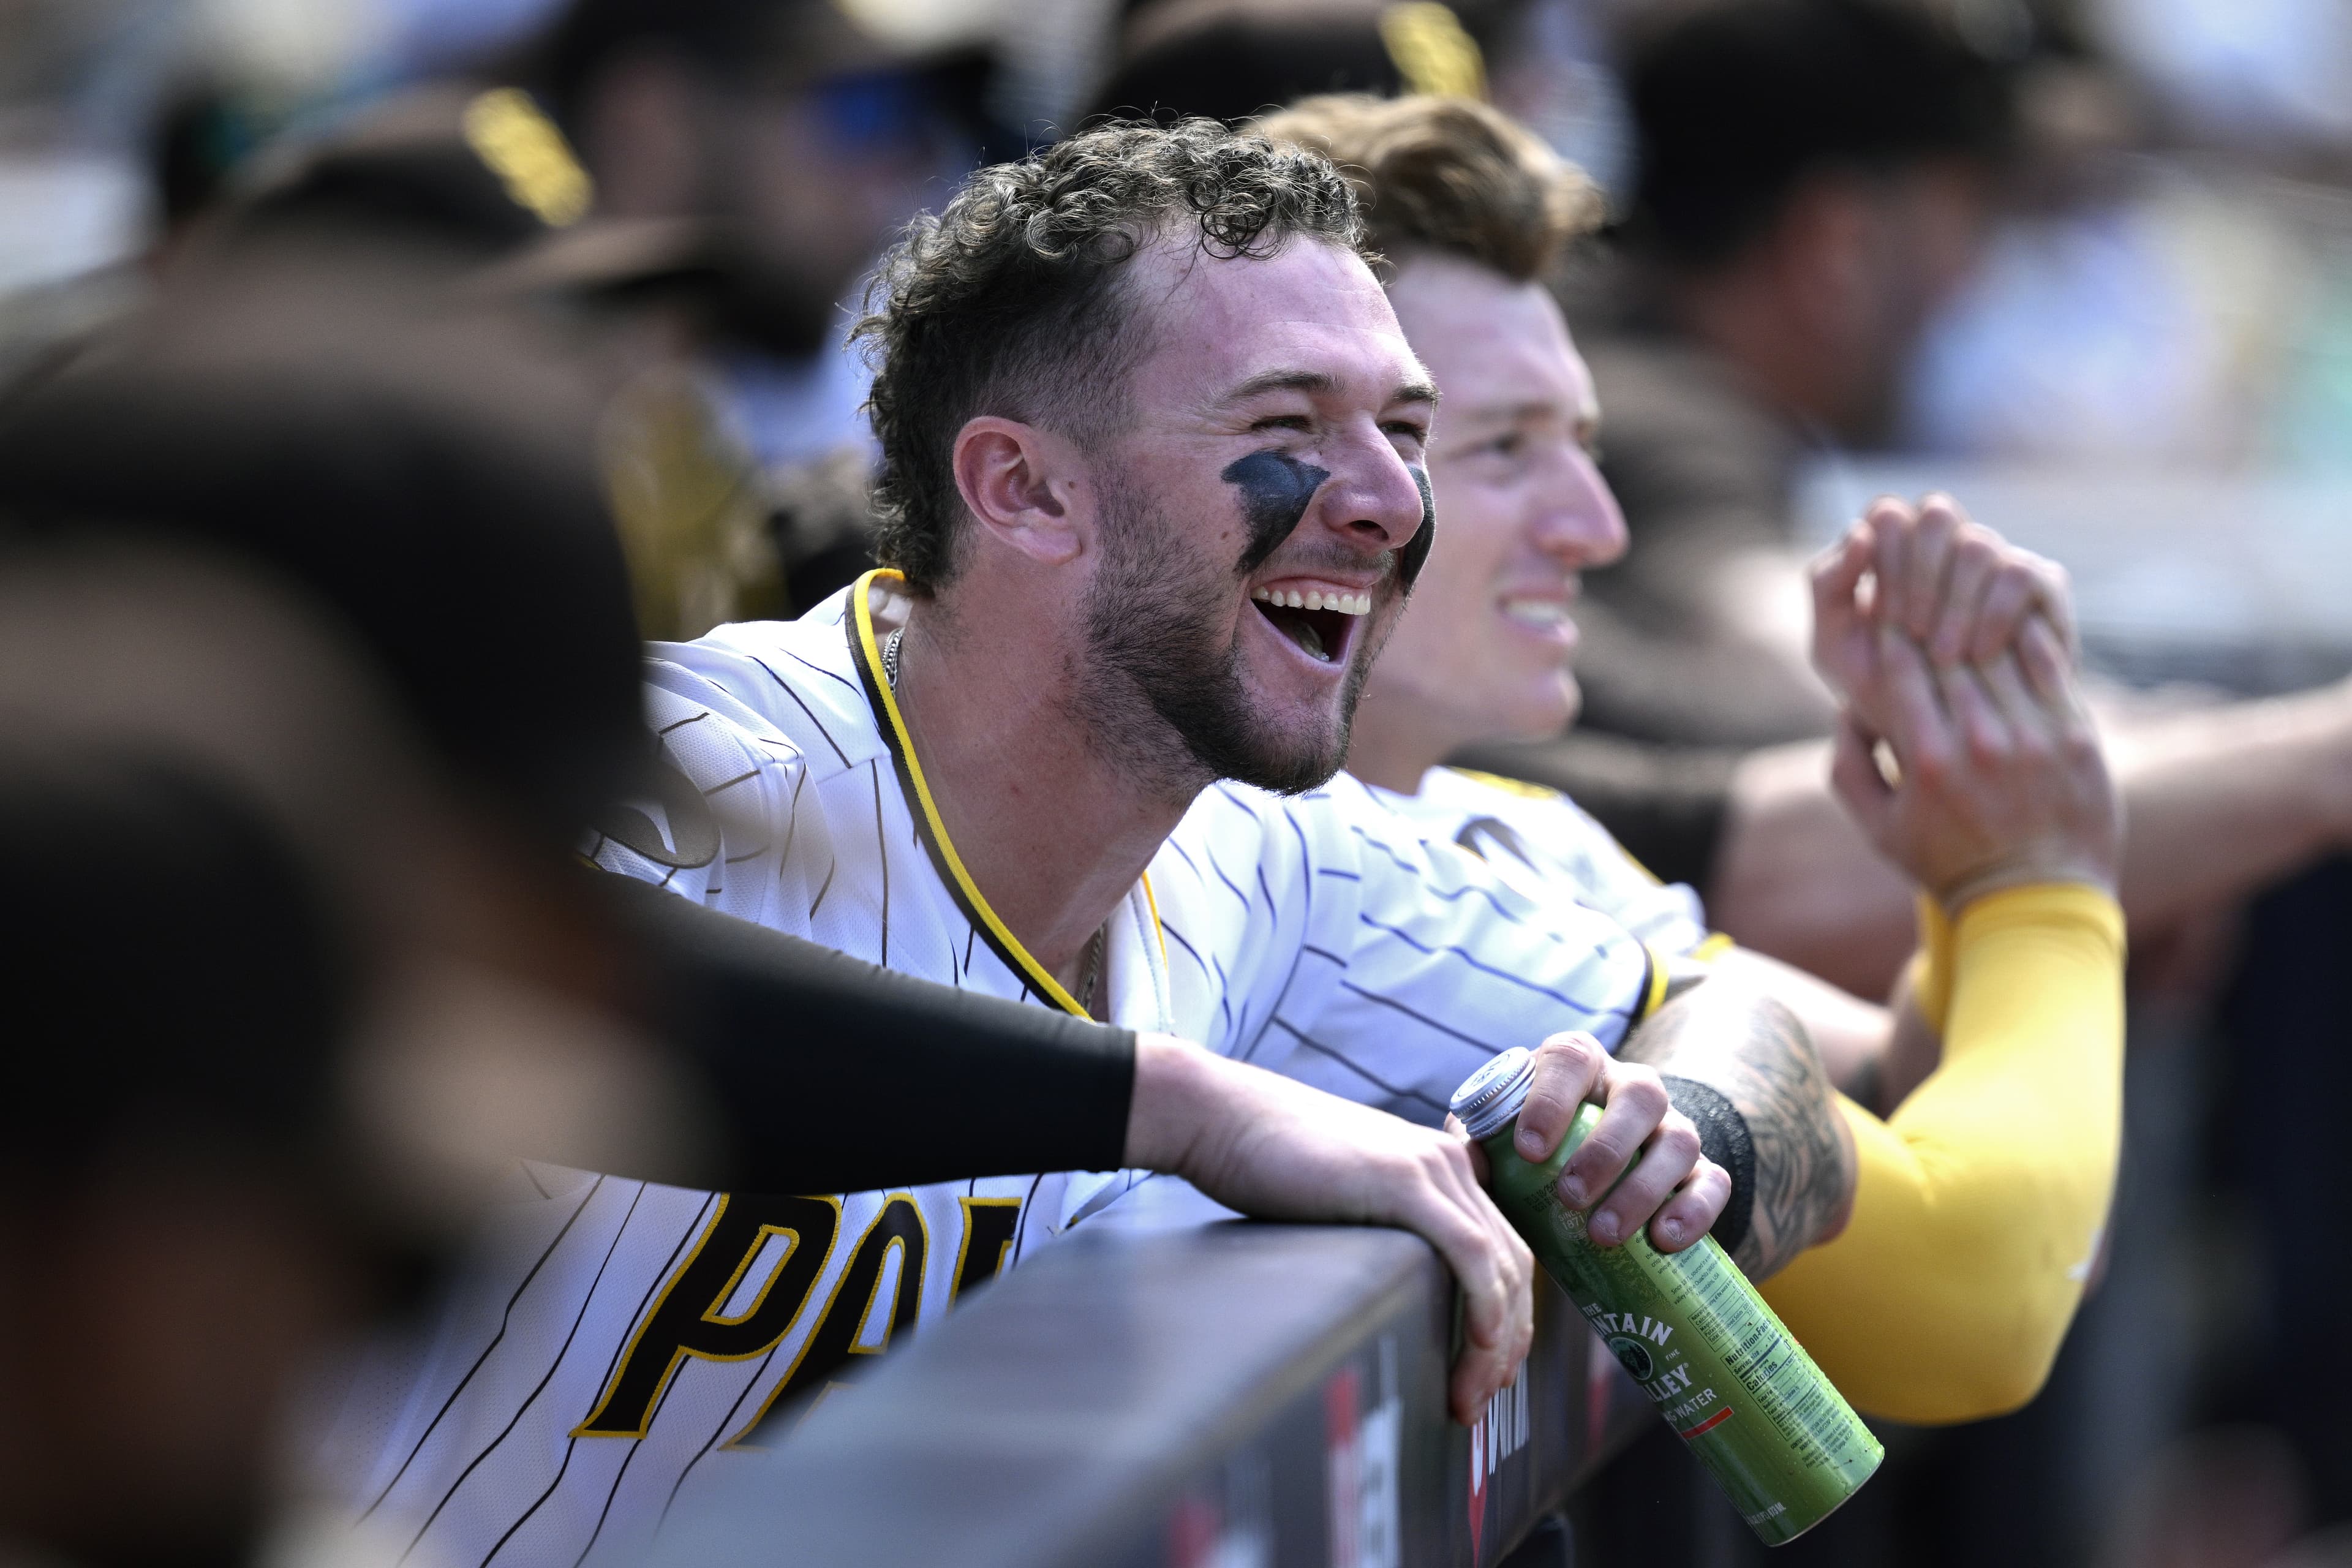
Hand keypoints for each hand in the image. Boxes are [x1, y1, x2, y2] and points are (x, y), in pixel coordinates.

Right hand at [1124, 1034, 1534, 1424]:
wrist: (1222, 1116)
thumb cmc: (1266, 1161)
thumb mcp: (1347, 1195)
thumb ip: (1382, 1229)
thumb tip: (1393, 1295)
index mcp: (1439, 1167)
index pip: (1502, 1252)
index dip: (1507, 1322)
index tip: (1484, 1375)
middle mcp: (1449, 1163)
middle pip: (1513, 1265)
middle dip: (1508, 1344)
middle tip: (1481, 1397)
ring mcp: (1431, 1168)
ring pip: (1499, 1265)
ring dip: (1495, 1342)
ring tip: (1470, 1393)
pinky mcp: (1404, 1180)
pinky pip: (1469, 1252)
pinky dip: (1483, 1305)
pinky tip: (1478, 1345)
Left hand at [1489, 1032, 1728, 1254]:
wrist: (1586, 1175)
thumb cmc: (1530, 1151)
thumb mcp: (1498, 1139)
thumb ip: (1476, 1143)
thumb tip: (1466, 1161)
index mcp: (1578, 1065)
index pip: (1571, 1060)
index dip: (1552, 1100)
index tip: (1528, 1151)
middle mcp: (1631, 1087)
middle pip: (1640, 1096)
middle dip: (1606, 1150)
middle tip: (1570, 1198)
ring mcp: (1671, 1127)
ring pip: (1679, 1140)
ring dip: (1644, 1188)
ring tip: (1605, 1234)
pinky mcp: (1700, 1170)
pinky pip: (1714, 1182)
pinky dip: (1694, 1210)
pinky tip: (1665, 1241)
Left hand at [1811, 496, 2075, 734]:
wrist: (1944, 738)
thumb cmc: (1883, 687)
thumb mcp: (1836, 646)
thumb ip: (1829, 586)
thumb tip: (1861, 532)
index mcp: (1898, 549)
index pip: (1889, 514)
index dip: (1885, 559)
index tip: (1883, 619)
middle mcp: (1950, 544)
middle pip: (1936, 514)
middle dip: (1920, 575)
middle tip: (1912, 634)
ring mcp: (1996, 559)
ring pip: (1977, 544)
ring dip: (1955, 602)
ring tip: (1943, 658)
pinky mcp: (2041, 584)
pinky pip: (2019, 574)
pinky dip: (1993, 614)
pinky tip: (1979, 655)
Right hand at [1831, 619, 2119, 910]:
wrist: (2036, 901)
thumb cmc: (1947, 865)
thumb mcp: (1877, 828)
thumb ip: (1850, 767)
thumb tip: (1845, 709)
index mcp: (1928, 761)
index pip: (1901, 670)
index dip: (1889, 631)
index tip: (1883, 609)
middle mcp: (1982, 742)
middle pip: (1949, 652)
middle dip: (1928, 616)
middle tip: (1918, 588)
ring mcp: (2035, 737)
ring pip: (1999, 651)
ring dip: (1976, 619)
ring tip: (1962, 595)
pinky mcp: (2077, 736)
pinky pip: (2050, 666)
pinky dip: (2027, 638)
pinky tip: (2012, 622)